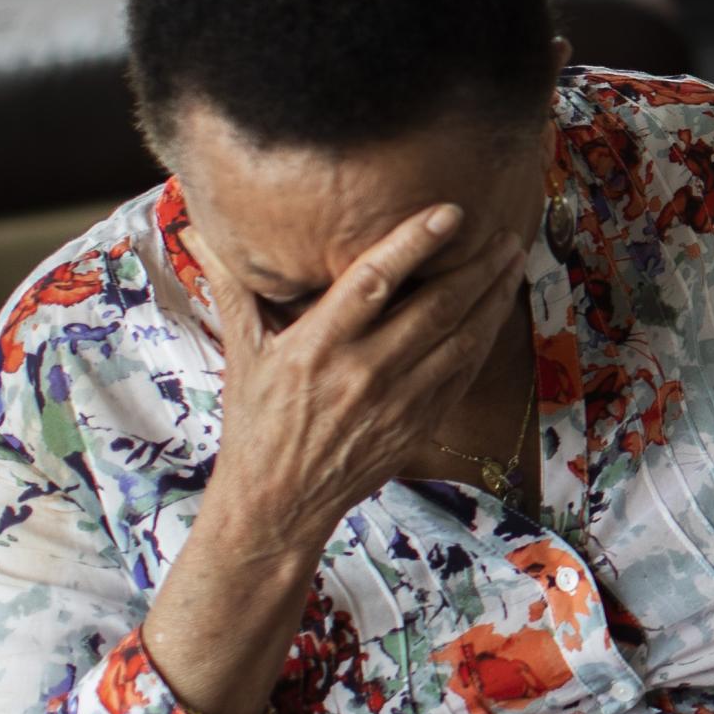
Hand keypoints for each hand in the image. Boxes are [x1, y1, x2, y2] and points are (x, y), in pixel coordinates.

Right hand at [188, 205, 527, 550]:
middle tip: (504, 229)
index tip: (449, 212)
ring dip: (493, 297)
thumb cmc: (256, 420)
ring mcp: (397, 402)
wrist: (277, 502)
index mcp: (316, 346)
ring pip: (460, 339)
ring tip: (513, 259)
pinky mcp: (418, 425)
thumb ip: (236, 288)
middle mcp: (362, 372)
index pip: (372, 282)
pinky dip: (485, 337)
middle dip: (476, 265)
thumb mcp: (242, 352)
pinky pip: (462, 373)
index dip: (413, 243)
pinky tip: (498, 310)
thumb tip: (201, 228)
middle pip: (434, 307)